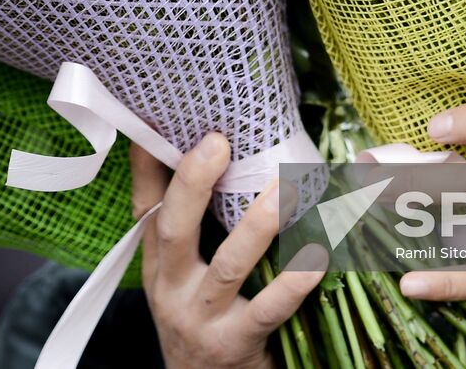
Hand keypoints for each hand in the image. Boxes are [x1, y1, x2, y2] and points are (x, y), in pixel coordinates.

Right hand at [131, 134, 326, 368]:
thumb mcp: (181, 279)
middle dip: (193, 183)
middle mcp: (171, 289)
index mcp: (158, 266)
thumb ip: (193, 228)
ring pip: (228, 267)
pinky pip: (268, 310)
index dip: (148, 167)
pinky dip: (293, 282)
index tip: (160, 121)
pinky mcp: (235, 344)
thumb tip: (206, 157)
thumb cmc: (201, 322)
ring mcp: (201, 318)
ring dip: (257, 226)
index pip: (146, 209)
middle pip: (173, 230)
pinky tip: (319, 257)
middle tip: (217, 141)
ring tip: (285, 191)